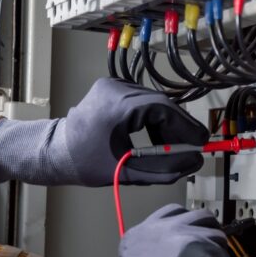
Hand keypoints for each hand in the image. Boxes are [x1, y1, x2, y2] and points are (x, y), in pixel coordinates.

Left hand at [0, 78, 208, 185]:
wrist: (54, 151)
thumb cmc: (85, 163)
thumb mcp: (128, 171)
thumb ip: (165, 169)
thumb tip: (194, 163)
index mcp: (117, 106)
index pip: (163, 110)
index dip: (186, 127)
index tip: (201, 142)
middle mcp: (116, 89)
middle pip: (161, 104)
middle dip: (179, 127)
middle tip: (194, 146)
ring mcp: (113, 85)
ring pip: (154, 102)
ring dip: (167, 124)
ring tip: (173, 147)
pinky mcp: (112, 88)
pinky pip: (143, 101)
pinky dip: (154, 119)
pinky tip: (157, 138)